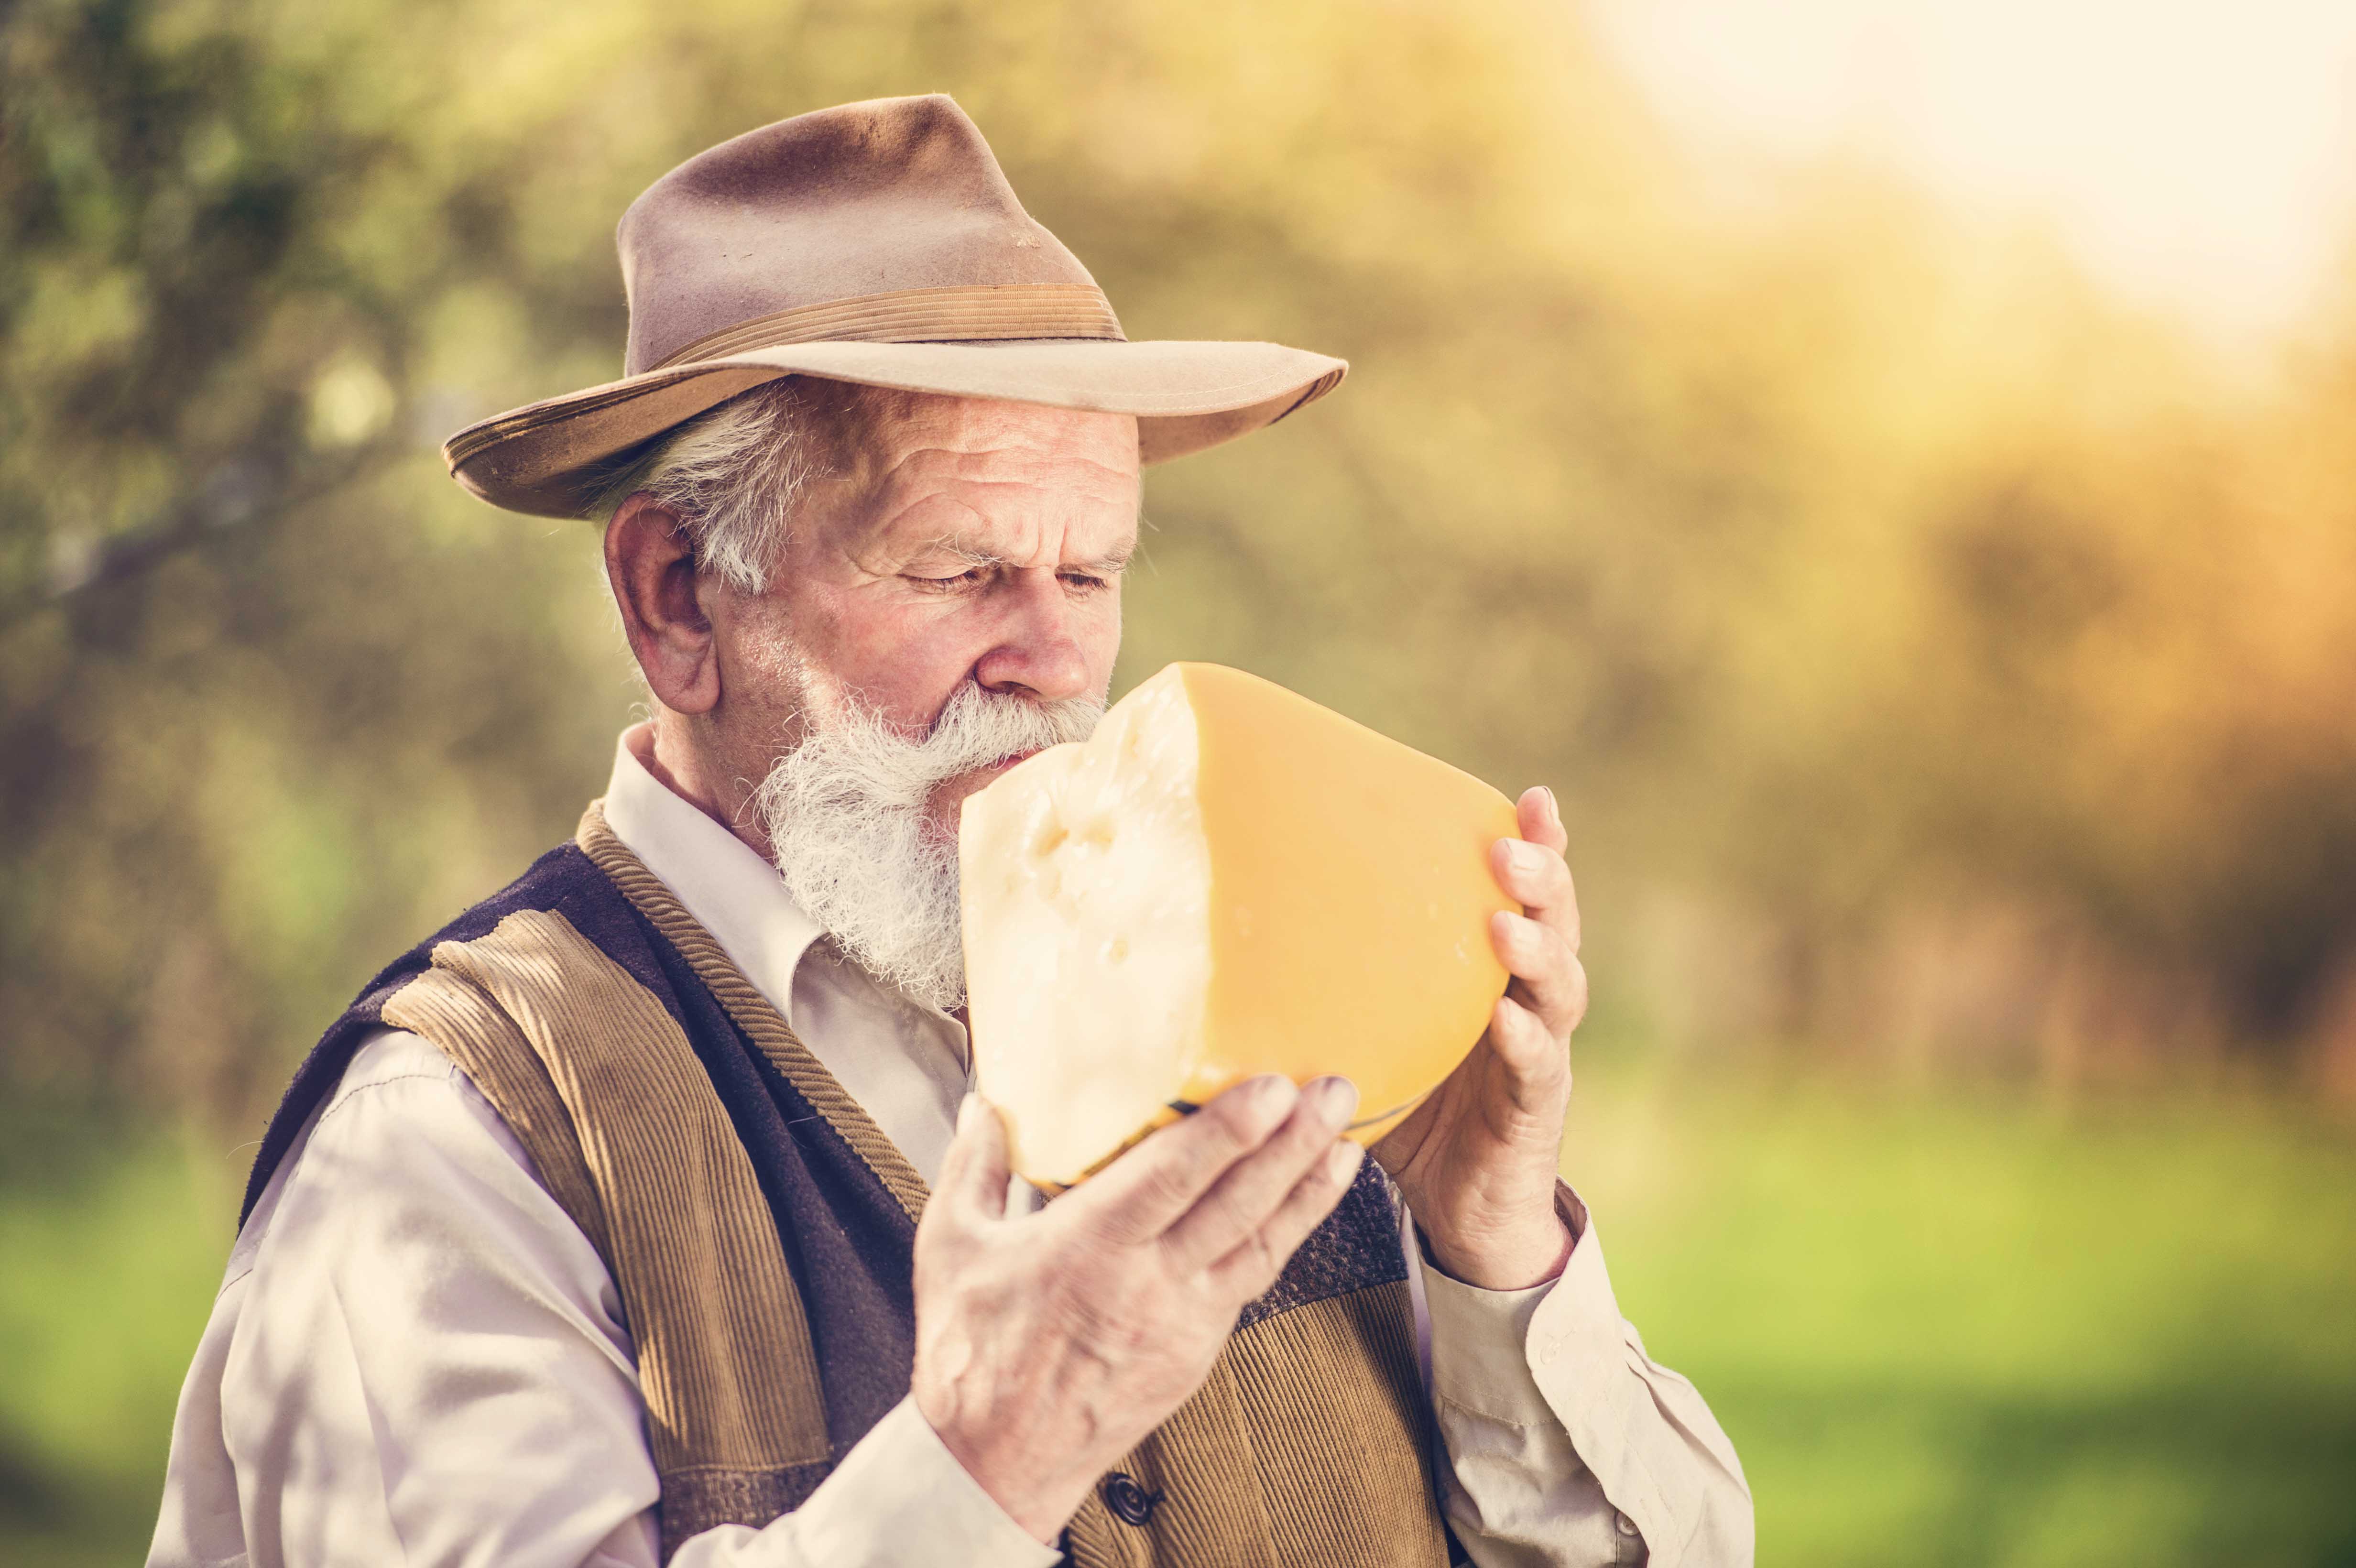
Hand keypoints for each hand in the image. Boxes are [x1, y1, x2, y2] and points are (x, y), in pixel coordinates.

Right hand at [912, 1074, 1364, 1542]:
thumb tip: (981, 1104)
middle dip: (1294, 1144)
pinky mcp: (1197, 1348)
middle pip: (1237, 1204)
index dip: (1229, 1131)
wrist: (995, 1463)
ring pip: (1261, 1245)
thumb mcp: (950, 1246)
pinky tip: (1307, 1203)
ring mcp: (1181, 1321)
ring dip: (1308, 1190)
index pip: (1173, 1178)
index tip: (1273, 1088)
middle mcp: (1146, 1283)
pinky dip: (1286, 1237)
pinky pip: (1251, 1281)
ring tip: (1348, 1141)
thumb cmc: (972, 1357)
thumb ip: (973, 1165)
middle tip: (1336, 1092)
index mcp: (1087, 1248)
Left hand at [1374, 785, 1584, 1289]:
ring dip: (1536, 950)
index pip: (1526, 896)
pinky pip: (1536, 1068)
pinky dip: (1525, 1039)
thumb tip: (1232, 955)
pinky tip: (1507, 1015)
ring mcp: (1541, 1054)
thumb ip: (1336, 997)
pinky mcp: (1535, 1110)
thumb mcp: (1376, 1040)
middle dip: (1542, 879)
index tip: (1534, 796)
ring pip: (1558, 989)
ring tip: (1505, 921)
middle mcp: (1530, 1002)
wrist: (1466, 1211)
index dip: (1539, 844)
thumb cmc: (1416, 1113)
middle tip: (1510, 846)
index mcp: (1495, 973)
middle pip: (1554, 925)